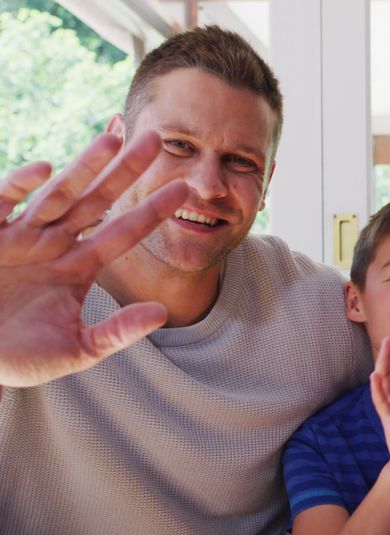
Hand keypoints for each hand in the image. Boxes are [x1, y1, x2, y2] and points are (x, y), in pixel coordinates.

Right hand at [0, 132, 187, 387]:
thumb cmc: (15, 356)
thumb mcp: (75, 349)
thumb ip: (117, 332)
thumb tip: (162, 313)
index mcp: (77, 266)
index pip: (124, 232)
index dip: (152, 211)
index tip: (184, 191)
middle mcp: (53, 244)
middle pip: (98, 200)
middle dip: (126, 171)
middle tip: (157, 138)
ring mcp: (19, 236)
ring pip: (58, 194)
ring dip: (85, 165)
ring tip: (114, 137)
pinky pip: (2, 202)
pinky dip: (20, 185)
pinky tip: (45, 169)